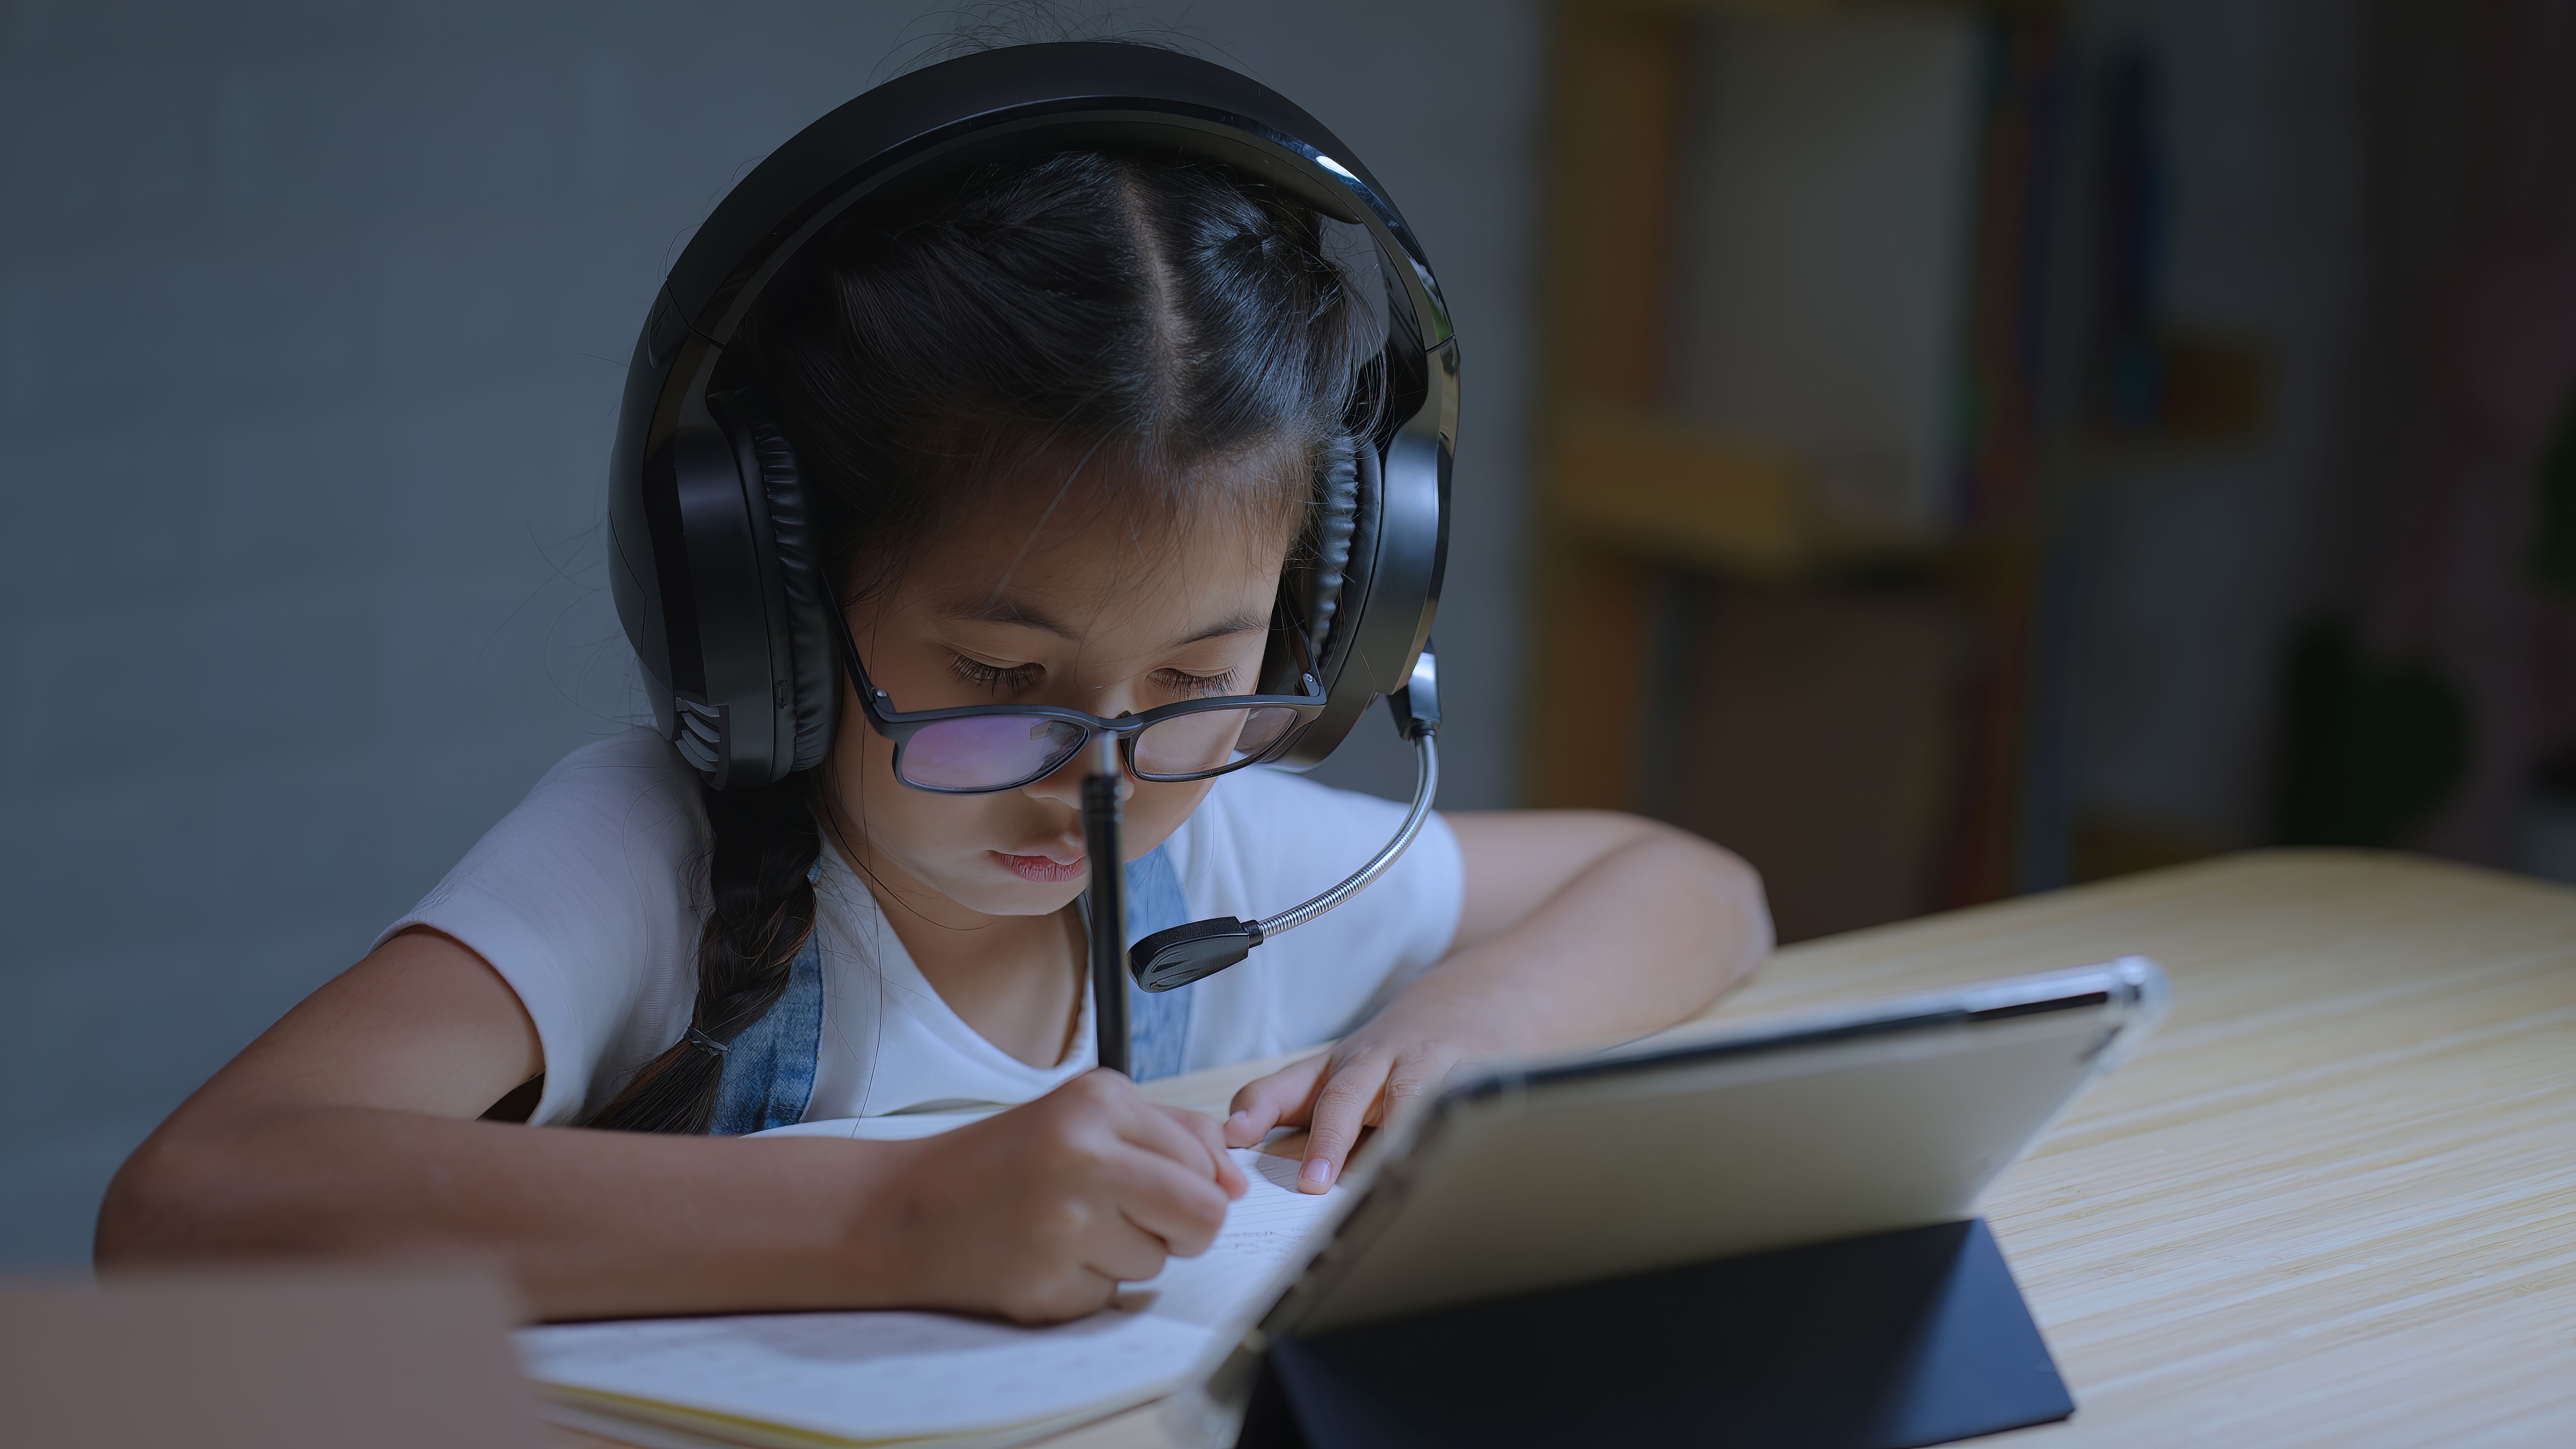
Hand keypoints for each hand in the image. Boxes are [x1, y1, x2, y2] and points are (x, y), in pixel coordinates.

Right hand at [862, 1070, 1245, 1323]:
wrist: (905, 1209)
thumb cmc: (1003, 1160)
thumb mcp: (1086, 1112)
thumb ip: (1173, 1134)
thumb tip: (1236, 1184)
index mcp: (1098, 1103)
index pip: (1205, 1164)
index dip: (1190, 1184)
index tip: (1146, 1183)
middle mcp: (1084, 1157)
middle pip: (1202, 1217)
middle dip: (1181, 1228)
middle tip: (1130, 1217)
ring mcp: (1065, 1226)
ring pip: (1158, 1262)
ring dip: (1125, 1255)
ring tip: (1067, 1228)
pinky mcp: (1048, 1286)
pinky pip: (1111, 1297)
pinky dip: (1086, 1284)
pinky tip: (1044, 1256)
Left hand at [1220, 1006, 1505, 1193]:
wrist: (1473, 1000)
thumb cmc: (1394, 1054)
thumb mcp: (1337, 1073)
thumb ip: (1285, 1106)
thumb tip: (1234, 1150)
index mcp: (1337, 1066)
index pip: (1285, 1085)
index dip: (1258, 1109)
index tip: (1234, 1136)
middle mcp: (1378, 1061)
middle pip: (1345, 1095)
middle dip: (1327, 1139)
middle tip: (1313, 1184)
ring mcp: (1429, 1064)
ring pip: (1408, 1099)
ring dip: (1390, 1137)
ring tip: (1381, 1179)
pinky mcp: (1475, 1075)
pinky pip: (1461, 1106)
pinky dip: (1454, 1134)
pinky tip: (1451, 1161)